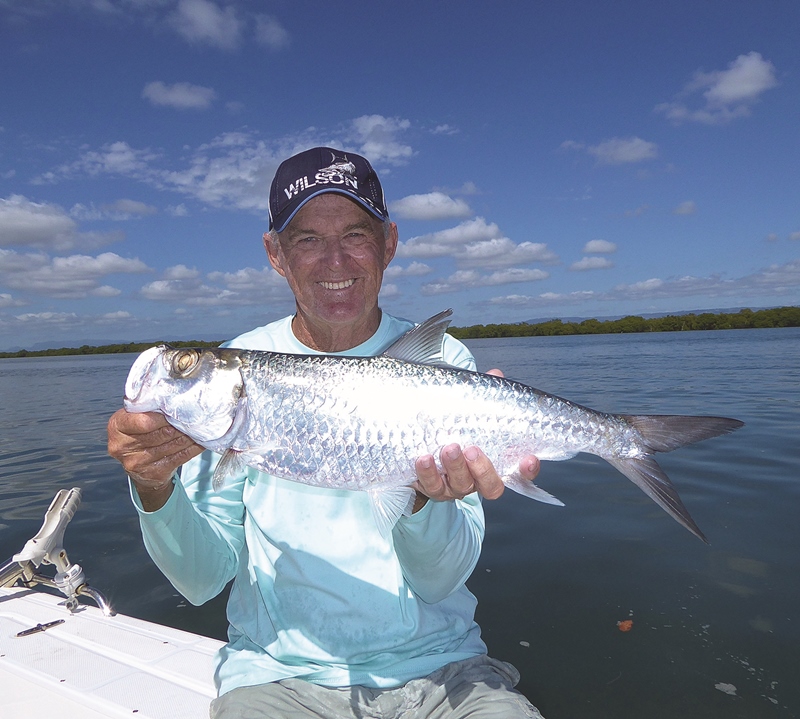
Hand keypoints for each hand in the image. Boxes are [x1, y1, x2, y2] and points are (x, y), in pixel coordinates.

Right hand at [107, 409, 203, 509]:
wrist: (137, 465)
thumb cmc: (138, 433)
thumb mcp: (134, 417)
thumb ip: (147, 408)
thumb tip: (175, 400)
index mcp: (117, 427)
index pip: (144, 421)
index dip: (163, 417)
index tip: (177, 410)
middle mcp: (123, 447)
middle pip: (161, 433)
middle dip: (180, 424)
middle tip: (196, 416)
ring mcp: (137, 463)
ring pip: (173, 445)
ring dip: (190, 435)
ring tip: (201, 426)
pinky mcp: (153, 473)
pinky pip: (180, 457)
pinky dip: (193, 447)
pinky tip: (201, 441)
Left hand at [411, 368, 539, 511]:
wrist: (421, 445)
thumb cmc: (455, 428)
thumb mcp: (470, 411)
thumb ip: (484, 397)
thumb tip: (495, 375)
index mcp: (494, 463)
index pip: (519, 473)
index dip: (527, 470)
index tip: (529, 459)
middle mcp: (478, 480)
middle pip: (491, 486)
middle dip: (483, 469)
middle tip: (472, 449)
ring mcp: (455, 486)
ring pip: (461, 486)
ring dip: (456, 467)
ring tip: (449, 447)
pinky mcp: (432, 488)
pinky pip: (432, 485)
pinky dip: (428, 473)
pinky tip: (423, 458)